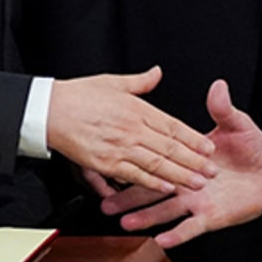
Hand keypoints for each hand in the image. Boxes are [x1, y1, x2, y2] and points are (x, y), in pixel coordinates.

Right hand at [47, 66, 215, 193]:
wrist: (49, 109)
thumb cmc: (79, 95)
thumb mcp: (113, 82)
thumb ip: (140, 81)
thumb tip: (157, 72)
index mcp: (137, 109)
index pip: (173, 126)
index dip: (193, 139)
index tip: (209, 147)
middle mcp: (132, 129)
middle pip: (170, 148)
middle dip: (194, 161)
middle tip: (212, 171)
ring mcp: (119, 147)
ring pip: (156, 164)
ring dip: (179, 175)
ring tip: (197, 183)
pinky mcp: (104, 162)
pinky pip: (133, 175)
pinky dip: (151, 183)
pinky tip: (166, 188)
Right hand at [104, 79, 261, 246]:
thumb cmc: (254, 146)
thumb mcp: (236, 124)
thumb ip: (222, 109)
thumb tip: (218, 86)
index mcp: (186, 159)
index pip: (157, 160)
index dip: (135, 162)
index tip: (113, 163)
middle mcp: (186, 182)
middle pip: (152, 190)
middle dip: (128, 197)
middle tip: (106, 202)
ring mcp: (197, 201)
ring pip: (165, 211)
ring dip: (145, 217)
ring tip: (124, 222)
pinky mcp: (211, 216)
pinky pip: (191, 228)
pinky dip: (177, 233)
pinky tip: (161, 239)